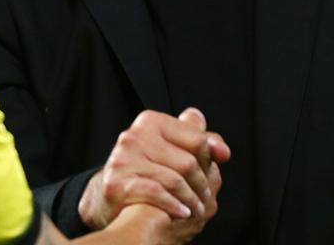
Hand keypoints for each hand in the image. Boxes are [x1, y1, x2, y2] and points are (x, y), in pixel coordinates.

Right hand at [78, 108, 229, 230]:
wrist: (111, 197)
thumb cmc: (148, 171)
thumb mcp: (173, 150)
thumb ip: (201, 145)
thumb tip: (221, 151)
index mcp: (150, 121)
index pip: (197, 138)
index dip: (209, 160)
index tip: (210, 173)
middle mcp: (133, 136)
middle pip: (188, 162)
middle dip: (202, 185)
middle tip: (203, 198)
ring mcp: (122, 159)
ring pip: (175, 180)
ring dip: (191, 200)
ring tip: (194, 209)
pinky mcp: (116, 183)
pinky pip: (157, 193)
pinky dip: (174, 206)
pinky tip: (181, 212)